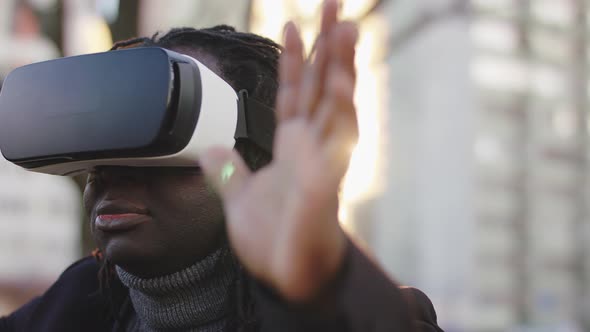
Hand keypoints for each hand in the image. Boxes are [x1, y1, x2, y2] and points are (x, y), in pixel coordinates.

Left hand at [200, 0, 358, 301]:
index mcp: (292, 147)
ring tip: (343, 29)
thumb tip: (211, 150)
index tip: (291, 25)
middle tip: (334, 5)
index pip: (295, 93)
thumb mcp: (239, 198)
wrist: (286, 277)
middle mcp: (312, 147)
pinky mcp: (325, 184)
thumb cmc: (273, 239)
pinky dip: (339, 113)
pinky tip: (340, 84)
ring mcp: (322, 162)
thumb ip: (230, 171)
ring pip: (335, 106)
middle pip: (322, 86)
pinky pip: (334, 144)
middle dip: (328, 46)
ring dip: (340, 68)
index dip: (295, 59)